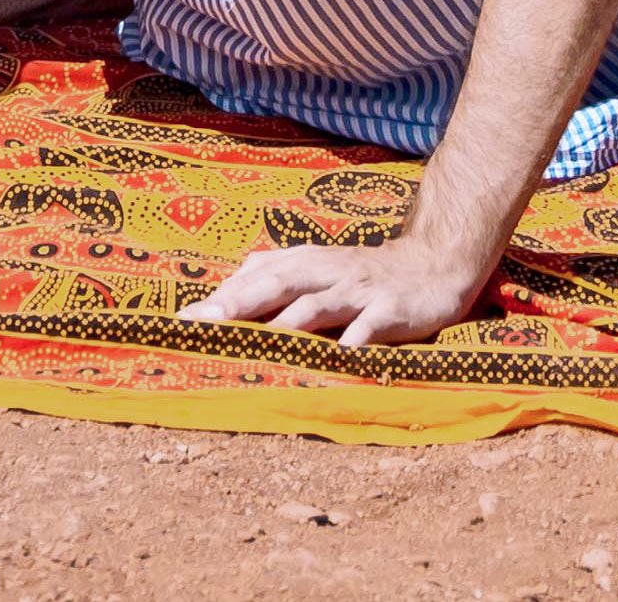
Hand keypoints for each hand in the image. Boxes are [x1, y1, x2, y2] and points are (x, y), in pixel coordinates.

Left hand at [185, 229, 489, 344]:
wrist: (433, 265)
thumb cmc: (364, 275)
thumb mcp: (318, 268)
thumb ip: (276, 275)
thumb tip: (227, 288)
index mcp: (307, 263)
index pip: (257, 276)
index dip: (222, 296)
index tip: (185, 319)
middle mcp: (328, 272)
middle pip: (280, 283)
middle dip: (243, 302)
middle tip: (210, 323)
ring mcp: (360, 289)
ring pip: (320, 303)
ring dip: (292, 321)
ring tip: (264, 340)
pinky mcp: (391, 309)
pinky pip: (372, 324)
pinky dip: (358, 337)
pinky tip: (344, 354)